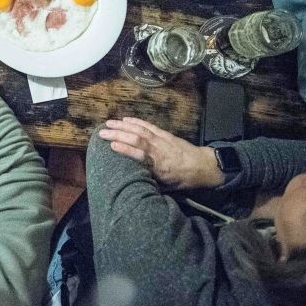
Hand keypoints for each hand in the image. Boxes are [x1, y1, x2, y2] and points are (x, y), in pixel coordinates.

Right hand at [98, 117, 223, 189]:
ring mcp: (162, 140)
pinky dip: (136, 121)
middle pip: (136, 139)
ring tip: (108, 123)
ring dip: (123, 125)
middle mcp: (159, 150)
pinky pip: (149, 126)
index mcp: (159, 166)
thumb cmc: (183, 179)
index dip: (125, 149)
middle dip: (118, 134)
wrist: (203, 166)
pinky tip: (125, 119)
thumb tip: (131, 181)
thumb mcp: (168, 186)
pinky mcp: (165, 134)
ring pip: (140, 130)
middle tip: (101, 133)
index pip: (140, 155)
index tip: (111, 145)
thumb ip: (150, 181)